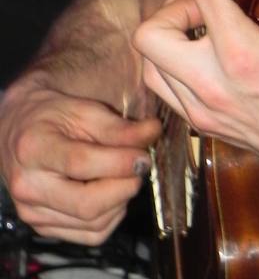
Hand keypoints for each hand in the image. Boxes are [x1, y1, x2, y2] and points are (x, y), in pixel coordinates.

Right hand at [0, 79, 158, 243]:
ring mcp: (33, 212)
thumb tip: (153, 131)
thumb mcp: (83, 110)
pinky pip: (89, 235)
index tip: (143, 156)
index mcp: (34, 148)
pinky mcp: (43, 227)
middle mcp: (28, 186)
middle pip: (87, 203)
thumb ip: (118, 127)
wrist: (18, 132)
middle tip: (140, 166)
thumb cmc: (51, 117)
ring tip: (126, 176)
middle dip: (125, 186)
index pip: (81, 163)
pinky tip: (114, 195)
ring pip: (92, 223)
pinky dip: (111, 218)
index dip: (119, 162)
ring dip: (121, 201)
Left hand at [133, 0, 258, 181]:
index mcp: (244, 56)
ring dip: (170, 37)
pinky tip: (207, 52)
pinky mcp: (205, 127)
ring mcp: (204, 113)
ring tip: (206, 27)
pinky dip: (175, 64)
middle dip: (174, 6)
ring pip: (150, 65)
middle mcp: (214, 88)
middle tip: (208, 1)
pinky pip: (166, 90)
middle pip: (151, 35)